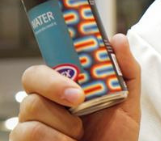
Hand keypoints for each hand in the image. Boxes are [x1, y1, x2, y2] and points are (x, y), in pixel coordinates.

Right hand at [12, 34, 140, 140]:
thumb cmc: (115, 134)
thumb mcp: (127, 101)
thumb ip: (126, 69)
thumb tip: (117, 38)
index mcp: (67, 86)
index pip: (51, 60)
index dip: (55, 53)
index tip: (76, 64)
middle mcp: (45, 100)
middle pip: (32, 76)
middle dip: (55, 84)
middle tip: (78, 99)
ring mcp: (32, 121)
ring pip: (32, 105)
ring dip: (63, 121)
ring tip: (79, 133)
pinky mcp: (25, 140)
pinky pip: (29, 131)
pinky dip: (55, 138)